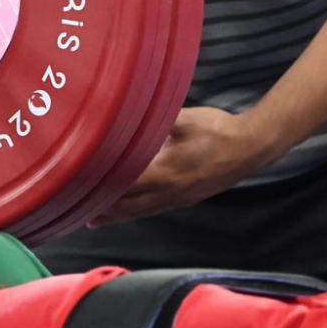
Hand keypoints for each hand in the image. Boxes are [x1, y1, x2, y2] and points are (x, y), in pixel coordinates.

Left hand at [91, 106, 274, 225]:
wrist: (252, 148)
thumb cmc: (219, 130)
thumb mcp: (184, 119)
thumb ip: (155, 119)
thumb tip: (129, 108)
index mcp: (165, 173)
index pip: (122, 186)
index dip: (99, 188)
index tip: (78, 187)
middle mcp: (169, 192)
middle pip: (126, 207)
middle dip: (101, 209)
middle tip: (74, 209)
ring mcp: (178, 199)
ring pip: (140, 212)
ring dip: (116, 216)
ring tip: (92, 219)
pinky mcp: (185, 199)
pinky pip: (153, 209)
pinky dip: (134, 212)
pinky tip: (125, 211)